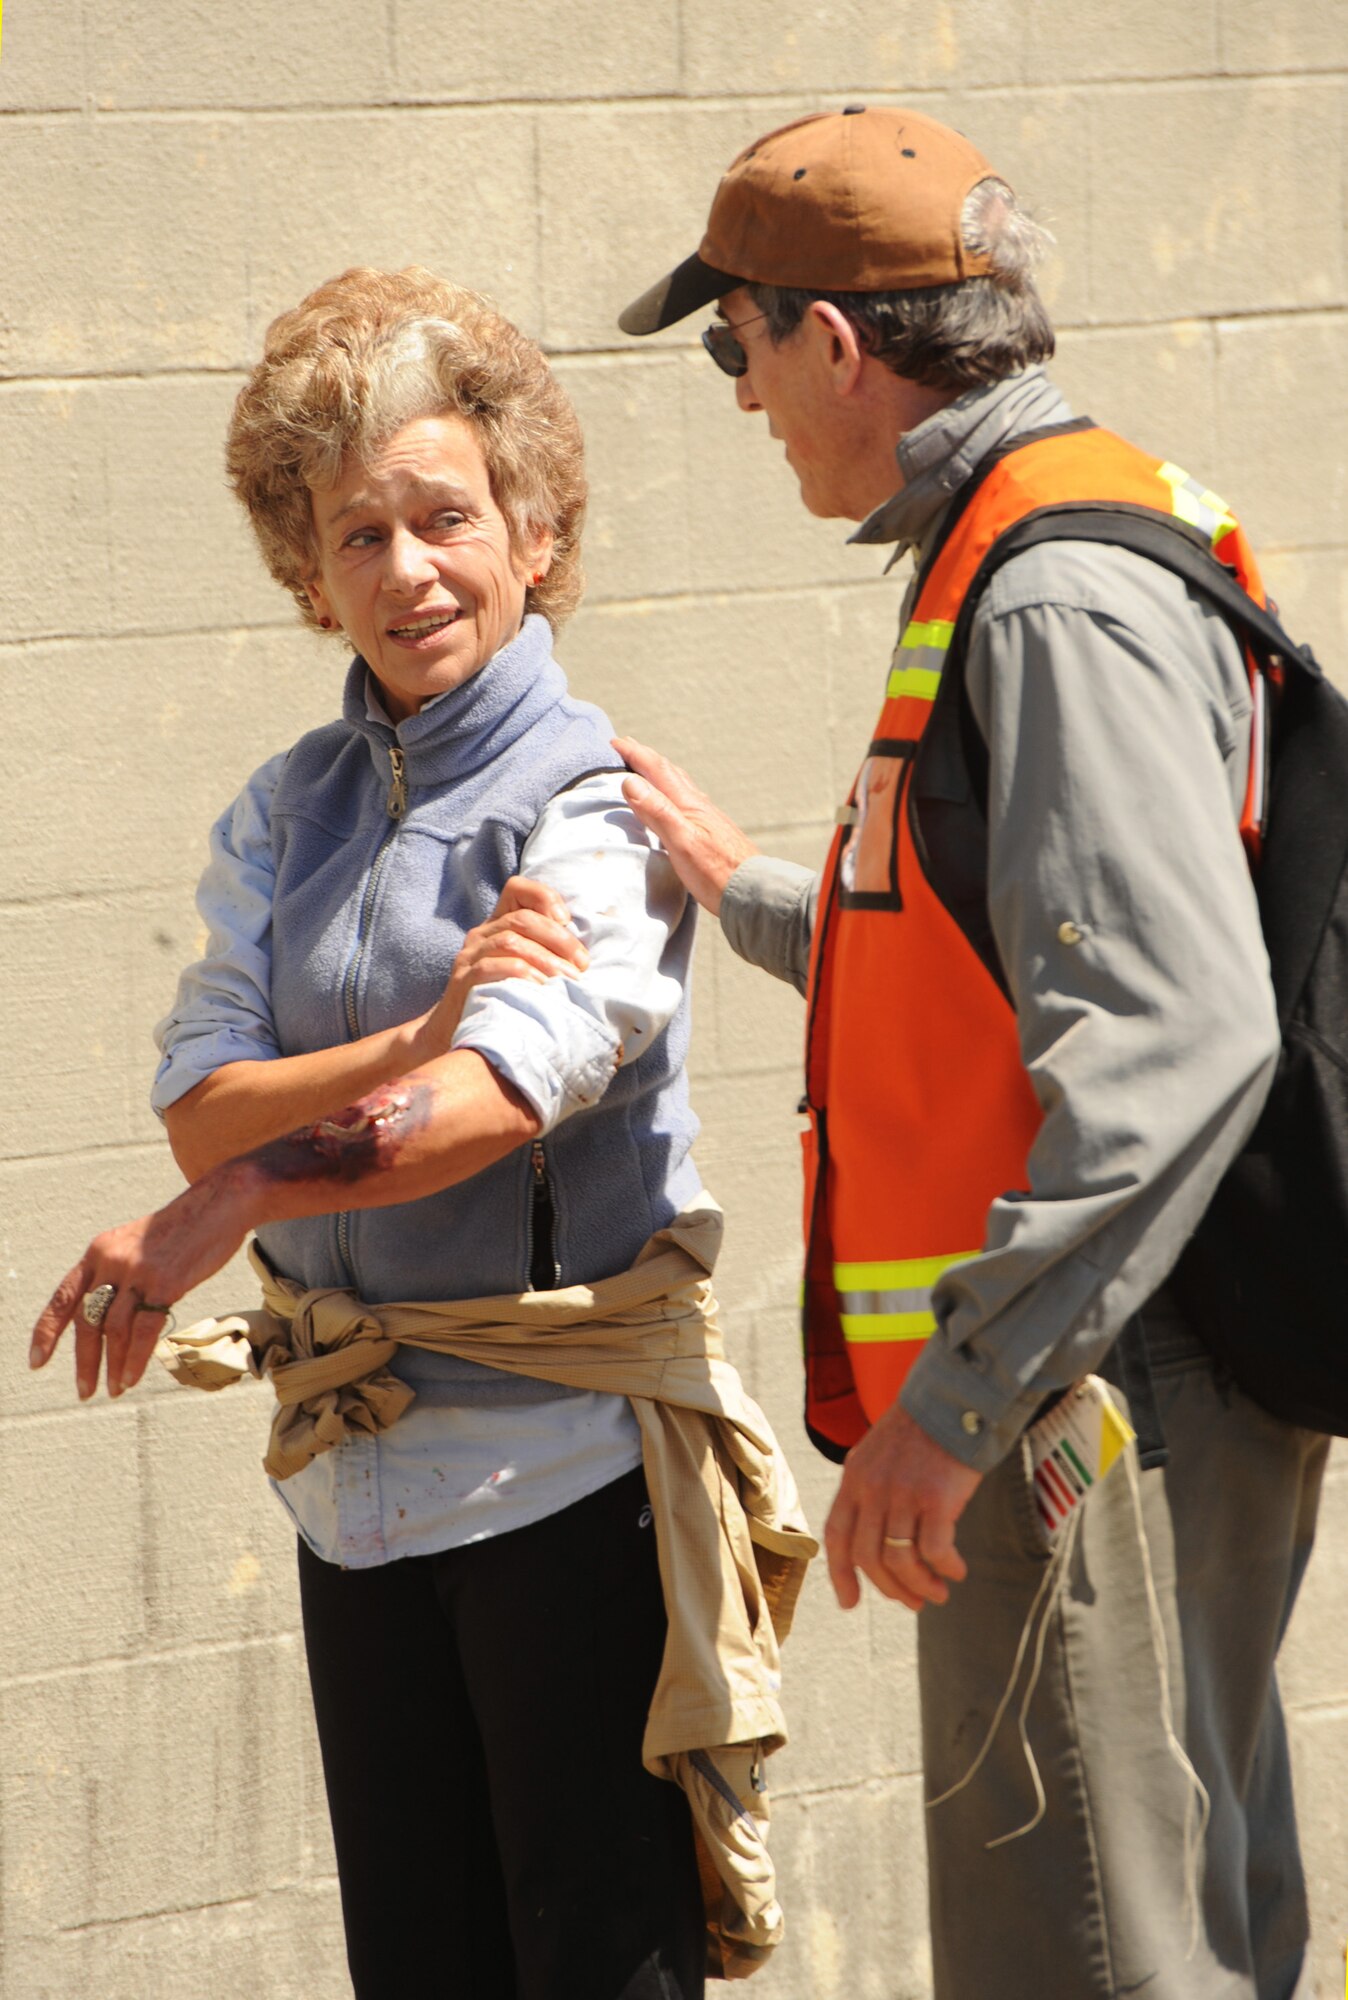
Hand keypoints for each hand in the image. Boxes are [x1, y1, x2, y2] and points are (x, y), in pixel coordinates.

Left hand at [29, 1169, 254, 1399]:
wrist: (218, 1204)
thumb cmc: (180, 1230)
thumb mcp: (133, 1244)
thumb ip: (115, 1274)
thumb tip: (105, 1318)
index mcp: (99, 1251)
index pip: (63, 1297)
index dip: (47, 1332)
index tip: (37, 1362)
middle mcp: (111, 1261)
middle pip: (87, 1320)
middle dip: (84, 1361)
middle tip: (85, 1390)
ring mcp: (138, 1271)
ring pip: (114, 1330)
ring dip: (112, 1365)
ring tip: (114, 1389)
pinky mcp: (165, 1282)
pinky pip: (143, 1330)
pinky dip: (135, 1359)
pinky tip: (131, 1377)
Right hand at [413, 876, 588, 1062]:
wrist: (456, 1034)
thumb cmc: (500, 1000)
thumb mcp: (523, 970)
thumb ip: (544, 953)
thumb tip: (584, 954)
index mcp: (497, 925)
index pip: (517, 889)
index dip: (544, 897)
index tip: (567, 921)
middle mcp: (480, 935)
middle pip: (521, 918)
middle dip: (558, 939)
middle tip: (581, 964)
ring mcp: (469, 957)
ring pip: (509, 941)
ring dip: (546, 960)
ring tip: (568, 980)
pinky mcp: (462, 981)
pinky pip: (491, 968)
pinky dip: (521, 975)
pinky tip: (541, 989)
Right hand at [612, 738, 757, 917]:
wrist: (753, 892)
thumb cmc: (717, 872)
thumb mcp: (681, 842)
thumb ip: (657, 811)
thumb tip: (630, 781)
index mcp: (688, 804)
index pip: (656, 770)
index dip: (635, 754)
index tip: (615, 743)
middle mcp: (698, 805)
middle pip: (669, 772)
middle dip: (646, 757)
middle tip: (628, 745)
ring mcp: (706, 818)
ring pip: (679, 785)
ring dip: (660, 772)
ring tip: (649, 767)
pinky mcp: (711, 832)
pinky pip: (686, 800)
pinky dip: (672, 791)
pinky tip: (677, 802)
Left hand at [824, 1400, 982, 1613]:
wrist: (953, 1398)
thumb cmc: (921, 1430)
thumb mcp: (878, 1453)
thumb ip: (870, 1490)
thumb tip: (876, 1541)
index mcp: (854, 1477)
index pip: (837, 1535)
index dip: (840, 1574)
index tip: (850, 1603)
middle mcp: (873, 1488)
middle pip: (869, 1557)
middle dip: (891, 1589)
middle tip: (915, 1602)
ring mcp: (903, 1493)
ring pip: (901, 1560)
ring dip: (921, 1586)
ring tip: (939, 1592)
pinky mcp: (936, 1497)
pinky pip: (935, 1550)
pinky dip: (946, 1568)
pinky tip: (957, 1570)